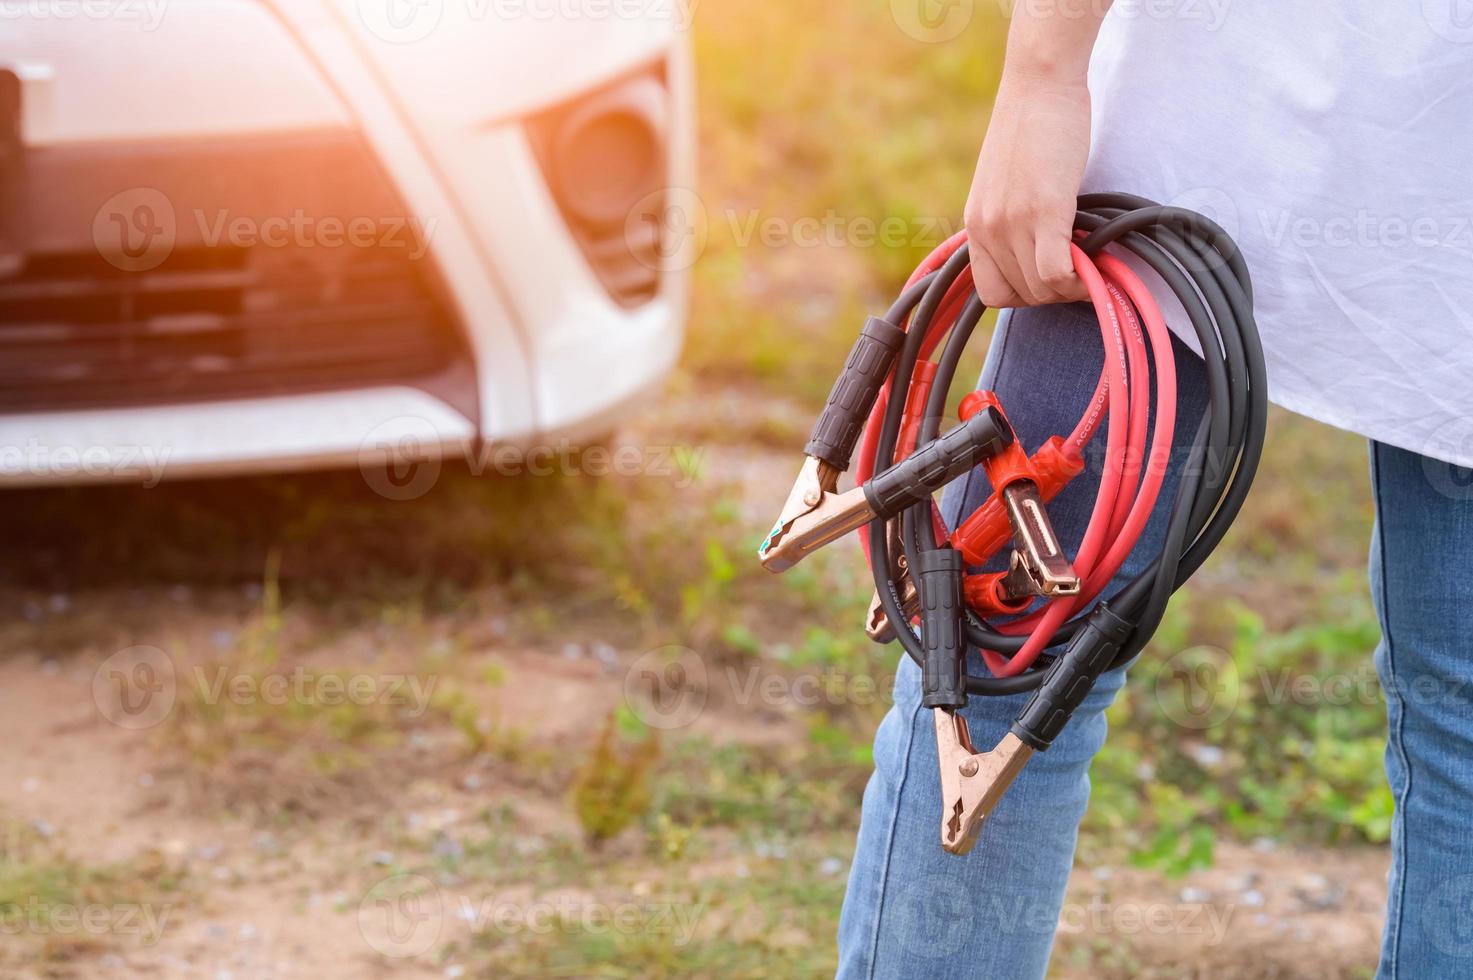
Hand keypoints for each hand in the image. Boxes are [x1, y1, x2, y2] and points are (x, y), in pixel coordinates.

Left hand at [964, 68, 1091, 307]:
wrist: (1040, 84)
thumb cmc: (1032, 127)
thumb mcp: (1006, 184)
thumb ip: (1013, 220)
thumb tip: (1042, 253)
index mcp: (976, 225)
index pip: (992, 293)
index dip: (1026, 295)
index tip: (1052, 278)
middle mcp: (988, 229)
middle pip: (1021, 296)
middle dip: (1055, 292)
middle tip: (1081, 269)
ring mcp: (1013, 222)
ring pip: (1042, 289)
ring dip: (1072, 286)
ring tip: (1091, 262)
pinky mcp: (1044, 211)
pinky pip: (1058, 272)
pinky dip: (1081, 279)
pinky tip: (1096, 264)